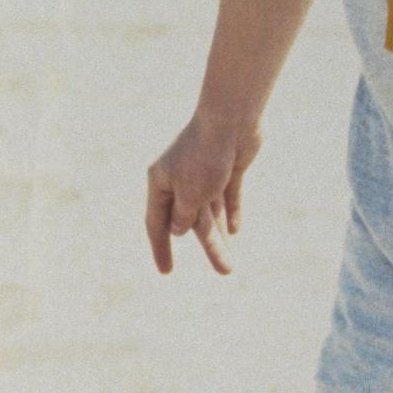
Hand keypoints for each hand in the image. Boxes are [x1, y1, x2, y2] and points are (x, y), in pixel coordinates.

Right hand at [145, 116, 261, 273]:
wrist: (231, 120)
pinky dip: (231, 212)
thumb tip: (179, 230)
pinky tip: (234, 230)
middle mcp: (179, 179)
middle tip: (225, 272)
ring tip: (231, 263)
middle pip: (192, 222)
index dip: (161, 248)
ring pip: (211, 212)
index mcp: (160, 182)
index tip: (166, 272)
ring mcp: (204, 174)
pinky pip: (227, 197)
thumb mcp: (191, 195)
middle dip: (210, 247)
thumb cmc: (205, 157)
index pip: (157, 223)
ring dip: (221, 237)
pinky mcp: (226, 168)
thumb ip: (185, 216)